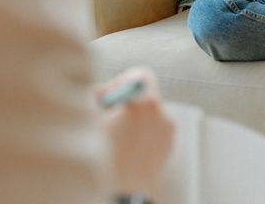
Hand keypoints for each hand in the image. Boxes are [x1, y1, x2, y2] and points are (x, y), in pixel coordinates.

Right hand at [96, 67, 174, 194]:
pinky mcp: (169, 142)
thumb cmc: (107, 156)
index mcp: (144, 101)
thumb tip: (103, 89)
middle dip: (129, 99)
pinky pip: (157, 126)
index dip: (122, 81)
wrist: (125, 190)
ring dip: (137, 114)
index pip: (139, 75)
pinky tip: (131, 144)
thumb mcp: (94, 119)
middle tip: (114, 114)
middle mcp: (161, 112)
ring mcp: (168, 129)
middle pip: (146, 91)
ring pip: (151, 109)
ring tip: (121, 133)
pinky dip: (145, 129)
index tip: (113, 96)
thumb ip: (100, 95)